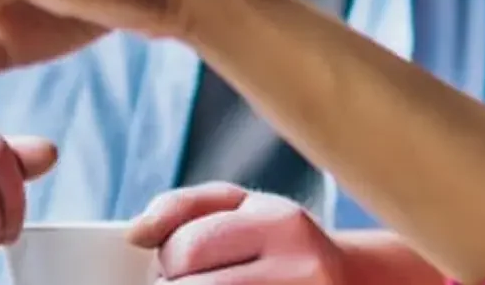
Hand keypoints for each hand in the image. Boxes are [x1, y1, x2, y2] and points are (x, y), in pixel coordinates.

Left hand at [129, 184, 346, 283]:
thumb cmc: (278, 242)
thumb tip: (135, 234)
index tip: (175, 264)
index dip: (168, 261)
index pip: (190, 248)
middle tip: (182, 283)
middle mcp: (301, 270)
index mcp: (283, 224)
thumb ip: (182, 207)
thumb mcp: (241, 207)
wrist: (349, 283)